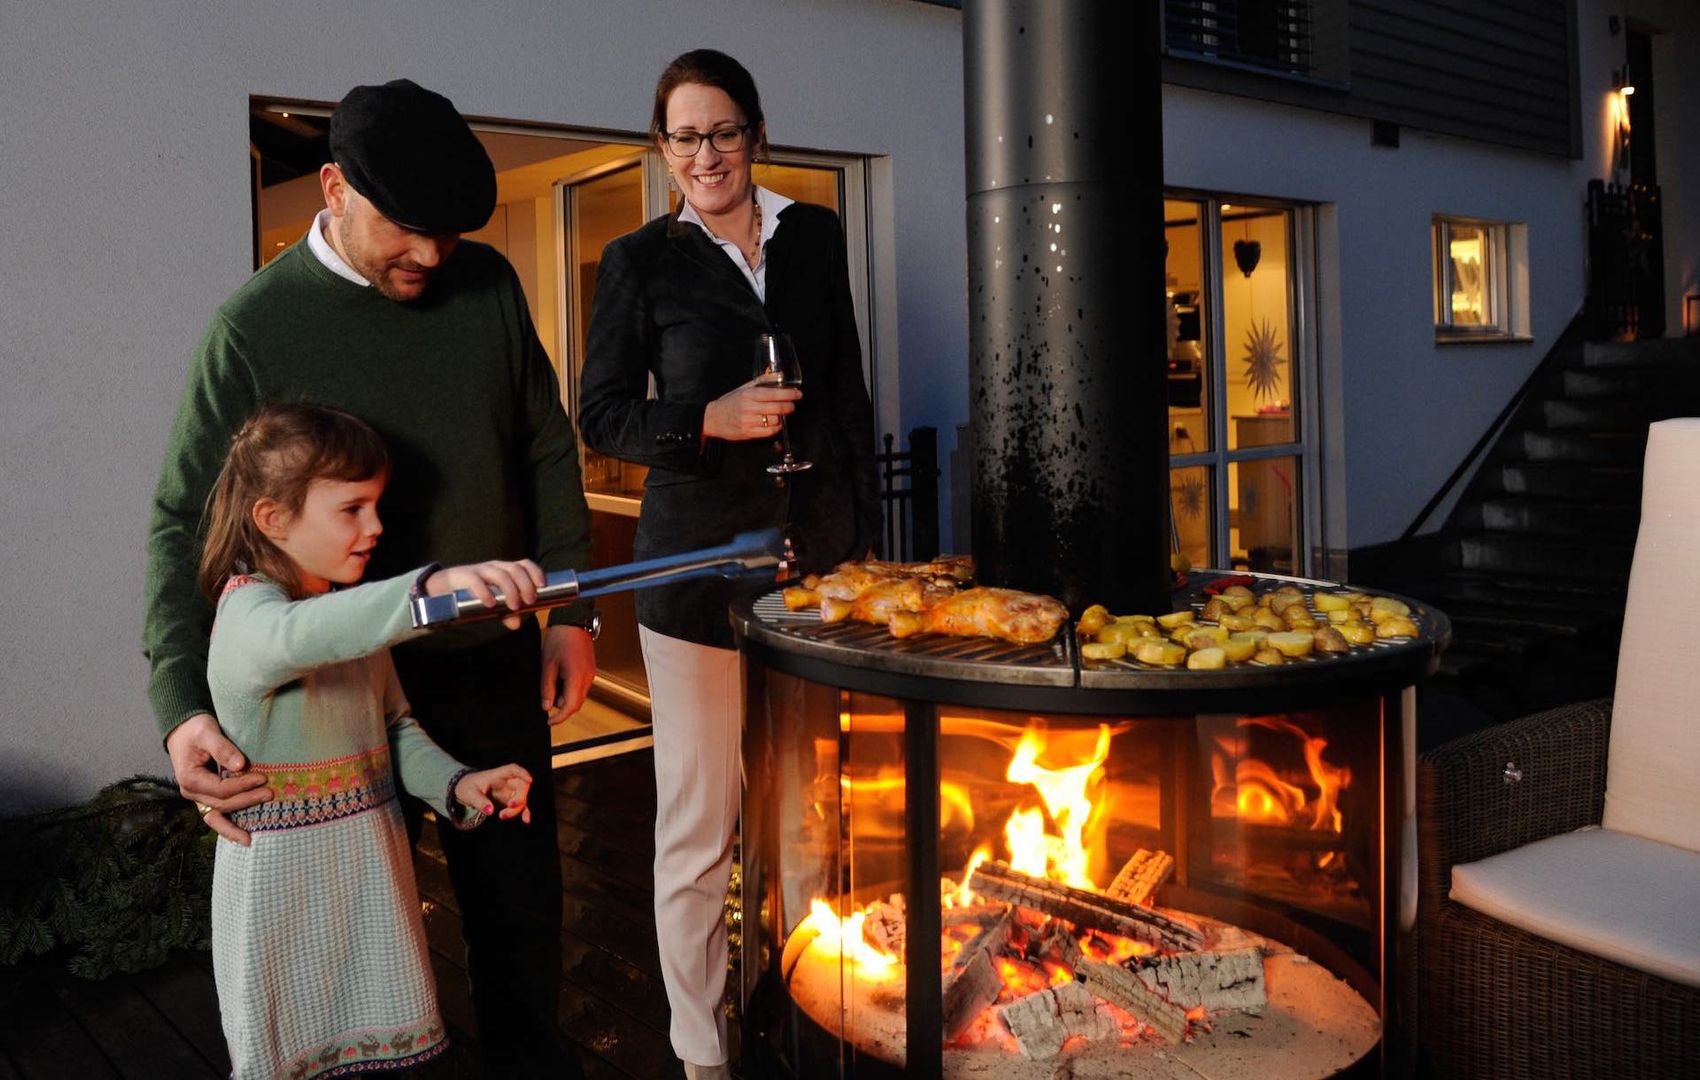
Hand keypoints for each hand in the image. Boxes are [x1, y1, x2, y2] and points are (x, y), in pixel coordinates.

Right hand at [165, 712, 270, 846]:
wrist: (184, 730)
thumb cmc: (195, 729)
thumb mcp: (208, 733)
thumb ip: (222, 749)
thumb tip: (240, 766)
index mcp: (190, 778)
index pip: (221, 788)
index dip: (243, 785)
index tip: (263, 777)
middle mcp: (191, 792)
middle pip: (222, 803)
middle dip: (247, 801)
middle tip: (270, 794)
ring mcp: (198, 796)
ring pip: (216, 817)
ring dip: (234, 826)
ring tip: (251, 839)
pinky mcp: (205, 796)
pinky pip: (216, 815)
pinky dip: (227, 826)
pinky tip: (241, 836)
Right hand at [426, 559, 546, 629]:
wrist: (444, 586)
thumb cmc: (474, 592)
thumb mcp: (493, 602)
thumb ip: (505, 613)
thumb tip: (516, 625)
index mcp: (505, 570)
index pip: (524, 564)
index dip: (535, 572)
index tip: (542, 586)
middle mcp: (495, 567)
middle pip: (515, 569)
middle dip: (526, 585)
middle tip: (529, 601)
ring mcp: (480, 570)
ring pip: (500, 574)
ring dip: (510, 590)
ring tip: (514, 606)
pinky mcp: (465, 576)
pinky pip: (476, 581)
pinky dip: (485, 592)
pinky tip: (491, 604)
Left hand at [455, 764, 532, 823]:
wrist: (465, 791)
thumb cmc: (467, 787)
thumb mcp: (470, 794)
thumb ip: (480, 801)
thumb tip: (490, 811)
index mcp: (497, 775)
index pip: (513, 769)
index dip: (522, 773)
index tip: (529, 780)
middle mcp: (507, 782)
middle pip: (521, 786)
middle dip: (519, 797)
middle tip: (509, 806)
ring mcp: (509, 791)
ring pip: (521, 798)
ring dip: (516, 809)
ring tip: (502, 816)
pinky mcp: (509, 801)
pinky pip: (520, 806)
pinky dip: (523, 812)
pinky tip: (526, 820)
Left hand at [542, 625, 595, 723]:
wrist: (574, 622)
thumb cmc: (560, 639)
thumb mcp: (548, 664)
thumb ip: (547, 687)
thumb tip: (546, 706)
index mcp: (577, 677)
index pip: (571, 706)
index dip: (559, 718)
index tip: (549, 721)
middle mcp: (587, 678)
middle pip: (576, 704)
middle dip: (562, 707)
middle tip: (547, 701)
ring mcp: (590, 674)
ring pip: (579, 696)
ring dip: (566, 697)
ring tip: (552, 684)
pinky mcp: (589, 670)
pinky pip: (581, 687)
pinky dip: (570, 689)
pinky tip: (560, 679)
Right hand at [702, 379, 801, 441]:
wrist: (713, 418)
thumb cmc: (731, 402)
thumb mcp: (745, 388)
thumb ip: (763, 381)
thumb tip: (779, 374)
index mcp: (748, 394)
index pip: (772, 393)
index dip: (788, 394)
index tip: (798, 394)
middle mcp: (748, 408)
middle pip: (776, 408)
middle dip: (788, 407)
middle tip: (792, 406)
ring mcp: (748, 421)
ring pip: (774, 420)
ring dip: (781, 417)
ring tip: (781, 414)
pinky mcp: (748, 433)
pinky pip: (769, 431)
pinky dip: (776, 427)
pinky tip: (775, 423)